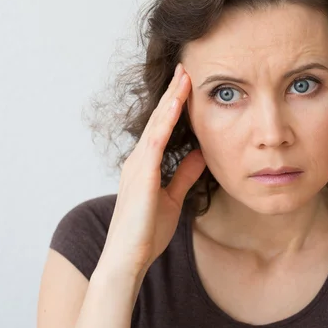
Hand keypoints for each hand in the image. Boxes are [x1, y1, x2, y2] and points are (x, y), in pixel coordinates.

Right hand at [98, 63, 205, 277]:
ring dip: (171, 98)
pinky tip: (177, 101)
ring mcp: (137, 165)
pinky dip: (167, 119)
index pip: (163, 128)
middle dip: (173, 93)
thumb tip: (200, 155)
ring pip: (157, 123)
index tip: (188, 85)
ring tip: (185, 75)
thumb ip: (184, 176)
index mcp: (145, 166)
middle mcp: (138, 160)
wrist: (128, 259)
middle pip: (159, 119)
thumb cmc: (146, 233)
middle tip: (186, 68)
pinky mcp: (141, 173)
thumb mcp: (173, 199)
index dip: (175, 106)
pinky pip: (156, 139)